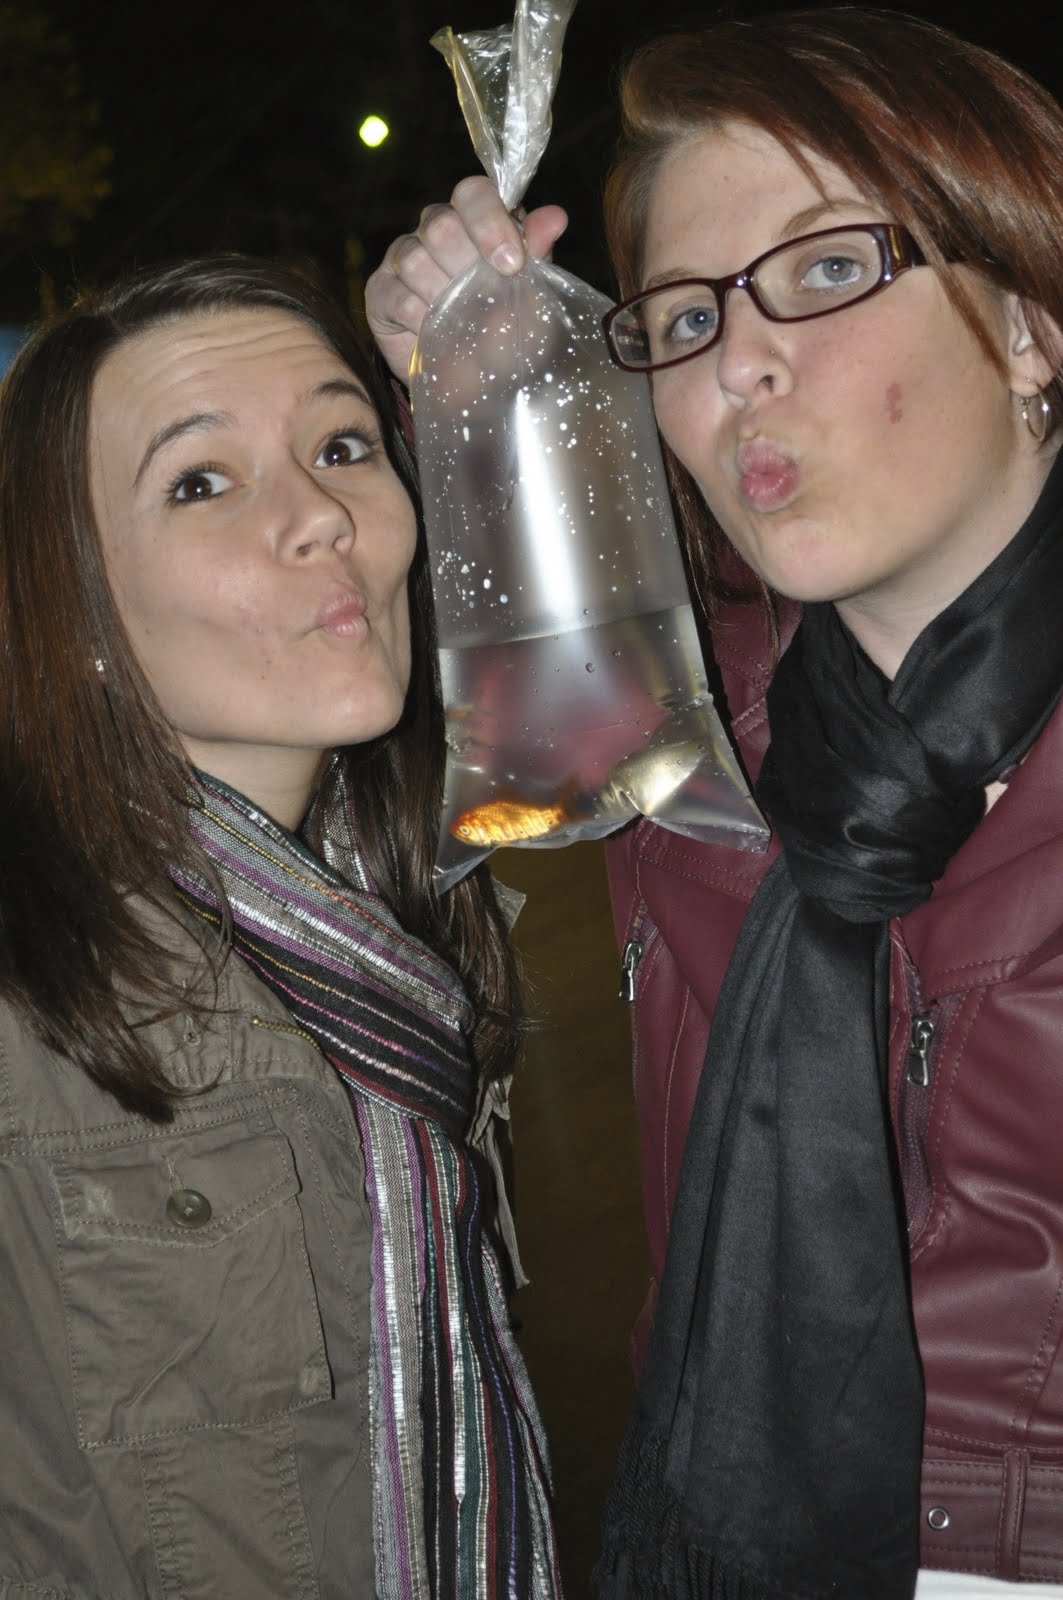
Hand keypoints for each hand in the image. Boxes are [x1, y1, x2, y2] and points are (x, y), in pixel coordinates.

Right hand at [364, 175, 567, 381]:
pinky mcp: (381, 292)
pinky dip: (420, 319)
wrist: (472, 390)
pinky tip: (432, 333)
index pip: (473, 193)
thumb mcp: (531, 303)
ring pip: (413, 258)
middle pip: (440, 223)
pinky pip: (396, 296)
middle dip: (467, 267)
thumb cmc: (504, 338)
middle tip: (482, 301)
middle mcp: (436, 232)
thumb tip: (556, 216)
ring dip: (442, 297)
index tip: (512, 264)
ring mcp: (403, 259)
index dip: (489, 221)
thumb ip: (539, 257)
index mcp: (476, 223)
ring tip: (456, 321)